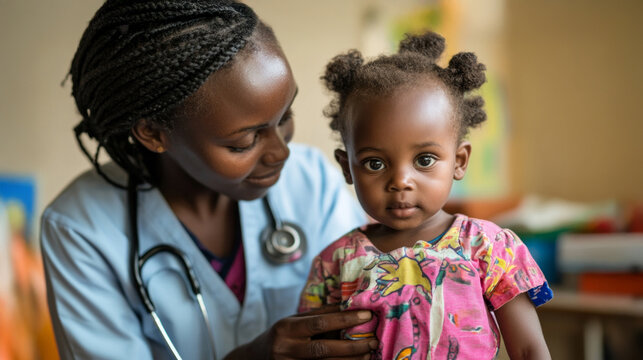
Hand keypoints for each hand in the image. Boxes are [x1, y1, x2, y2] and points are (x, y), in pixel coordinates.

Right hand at [226, 306, 377, 358]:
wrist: (254, 359)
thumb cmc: (281, 335)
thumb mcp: (294, 321)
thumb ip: (320, 315)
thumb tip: (350, 306)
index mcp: (286, 328)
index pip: (319, 323)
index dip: (345, 320)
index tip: (366, 315)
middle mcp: (286, 349)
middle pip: (323, 350)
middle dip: (351, 347)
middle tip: (373, 342)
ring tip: (368, 355)